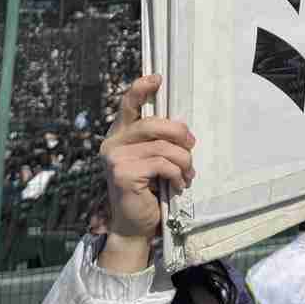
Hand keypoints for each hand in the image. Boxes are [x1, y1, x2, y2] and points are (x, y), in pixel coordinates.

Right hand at [98, 74, 195, 273]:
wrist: (134, 225)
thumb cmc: (148, 189)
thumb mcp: (153, 160)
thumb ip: (158, 141)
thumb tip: (182, 127)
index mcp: (119, 134)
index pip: (127, 105)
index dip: (141, 88)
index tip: (157, 78)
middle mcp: (112, 143)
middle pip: (152, 124)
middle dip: (179, 133)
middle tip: (191, 146)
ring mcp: (115, 158)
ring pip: (163, 147)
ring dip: (183, 161)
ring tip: (187, 174)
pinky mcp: (123, 174)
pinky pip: (162, 164)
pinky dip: (177, 174)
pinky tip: (178, 184)